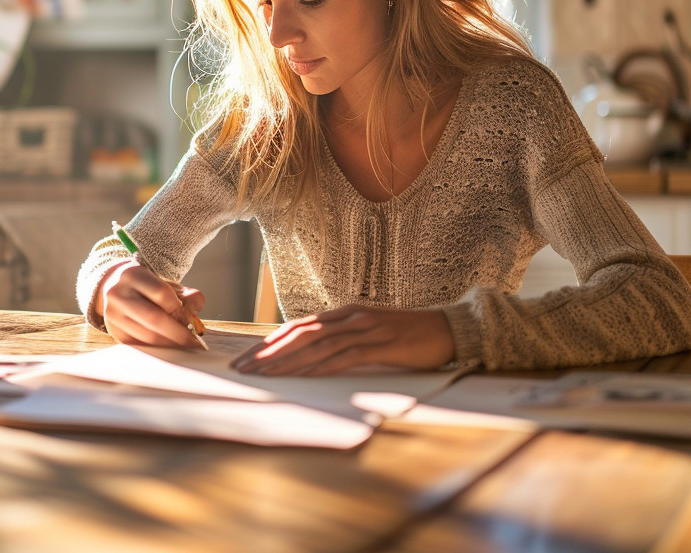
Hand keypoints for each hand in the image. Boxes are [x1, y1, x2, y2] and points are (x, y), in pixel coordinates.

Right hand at [98, 260, 206, 349]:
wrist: (114, 287)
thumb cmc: (146, 287)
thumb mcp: (164, 282)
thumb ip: (185, 293)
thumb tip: (197, 305)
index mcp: (133, 275)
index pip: (162, 293)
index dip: (180, 309)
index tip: (192, 321)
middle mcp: (118, 294)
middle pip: (153, 317)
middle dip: (178, 333)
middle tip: (194, 342)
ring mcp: (113, 314)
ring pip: (147, 336)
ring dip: (169, 344)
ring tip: (184, 345)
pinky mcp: (114, 331)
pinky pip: (140, 346)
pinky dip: (157, 349)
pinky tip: (169, 348)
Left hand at [232, 305, 454, 375]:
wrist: (448, 328)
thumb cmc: (408, 335)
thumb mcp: (371, 332)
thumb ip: (345, 339)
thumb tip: (314, 355)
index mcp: (345, 313)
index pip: (299, 327)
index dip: (270, 342)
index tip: (247, 358)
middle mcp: (351, 318)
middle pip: (300, 334)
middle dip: (268, 352)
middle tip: (242, 368)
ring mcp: (366, 330)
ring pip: (317, 345)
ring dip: (287, 361)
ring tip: (263, 375)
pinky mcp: (381, 345)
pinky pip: (345, 357)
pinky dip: (321, 367)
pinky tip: (303, 376)